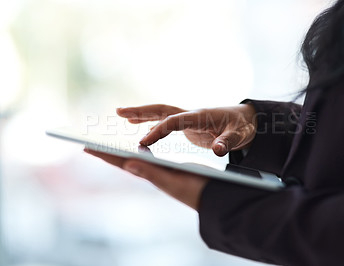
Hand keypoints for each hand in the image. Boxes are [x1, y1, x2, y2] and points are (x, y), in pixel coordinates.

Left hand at [84, 149, 207, 210]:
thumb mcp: (173, 182)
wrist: (214, 196)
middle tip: (91, 145)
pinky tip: (140, 149)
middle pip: (125, 160)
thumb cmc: (195, 191)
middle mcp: (152, 173)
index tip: (86, 146)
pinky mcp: (171, 169)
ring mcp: (161, 171)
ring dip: (121, 153)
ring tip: (109, 147)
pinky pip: (150, 158)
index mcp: (150, 175)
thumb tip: (128, 164)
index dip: (105, 154)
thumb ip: (152, 174)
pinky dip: (141, 152)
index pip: (122, 162)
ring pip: (136, 159)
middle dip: (108, 152)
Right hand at [117, 104, 256, 155]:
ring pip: (161, 113)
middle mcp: (191, 114)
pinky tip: (144, 128)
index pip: (173, 122)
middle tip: (119, 112)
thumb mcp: (238, 135)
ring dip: (143, 114)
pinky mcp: (189, 124)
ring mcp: (189, 118)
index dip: (158, 131)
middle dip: (141, 111)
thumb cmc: (242, 127)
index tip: (143, 142)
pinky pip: (167, 121)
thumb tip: (219, 151)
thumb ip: (227, 142)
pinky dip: (154, 123)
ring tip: (123, 116)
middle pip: (161, 110)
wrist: (247, 119)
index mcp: (199, 116)